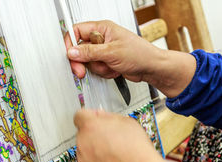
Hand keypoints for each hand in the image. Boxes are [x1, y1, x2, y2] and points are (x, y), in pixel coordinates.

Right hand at [65, 20, 196, 97]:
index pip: (77, 31)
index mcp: (102, 28)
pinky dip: (104, 72)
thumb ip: (89, 52)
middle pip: (80, 49)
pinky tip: (114, 69)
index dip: (70, 43)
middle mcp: (101, 38)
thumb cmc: (140, 54)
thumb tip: (72, 52)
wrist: (151, 68)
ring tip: (110, 65)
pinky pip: (96, 68)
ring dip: (98, 68)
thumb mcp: (111, 52)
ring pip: (88, 61)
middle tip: (81, 70)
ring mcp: (104, 50)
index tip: (69, 55)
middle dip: (83, 62)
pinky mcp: (106, 61)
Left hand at [74, 109, 189, 161]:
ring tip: (113, 153)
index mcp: (90, 126)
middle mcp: (83, 141)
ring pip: (85, 149)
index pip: (79, 115)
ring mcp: (83, 158)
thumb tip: (100, 115)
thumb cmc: (136, 148)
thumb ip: (108, 116)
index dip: (89, 117)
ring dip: (94, 149)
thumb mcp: (126, 122)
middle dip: (94, 134)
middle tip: (110, 138)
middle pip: (83, 133)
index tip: (96, 120)